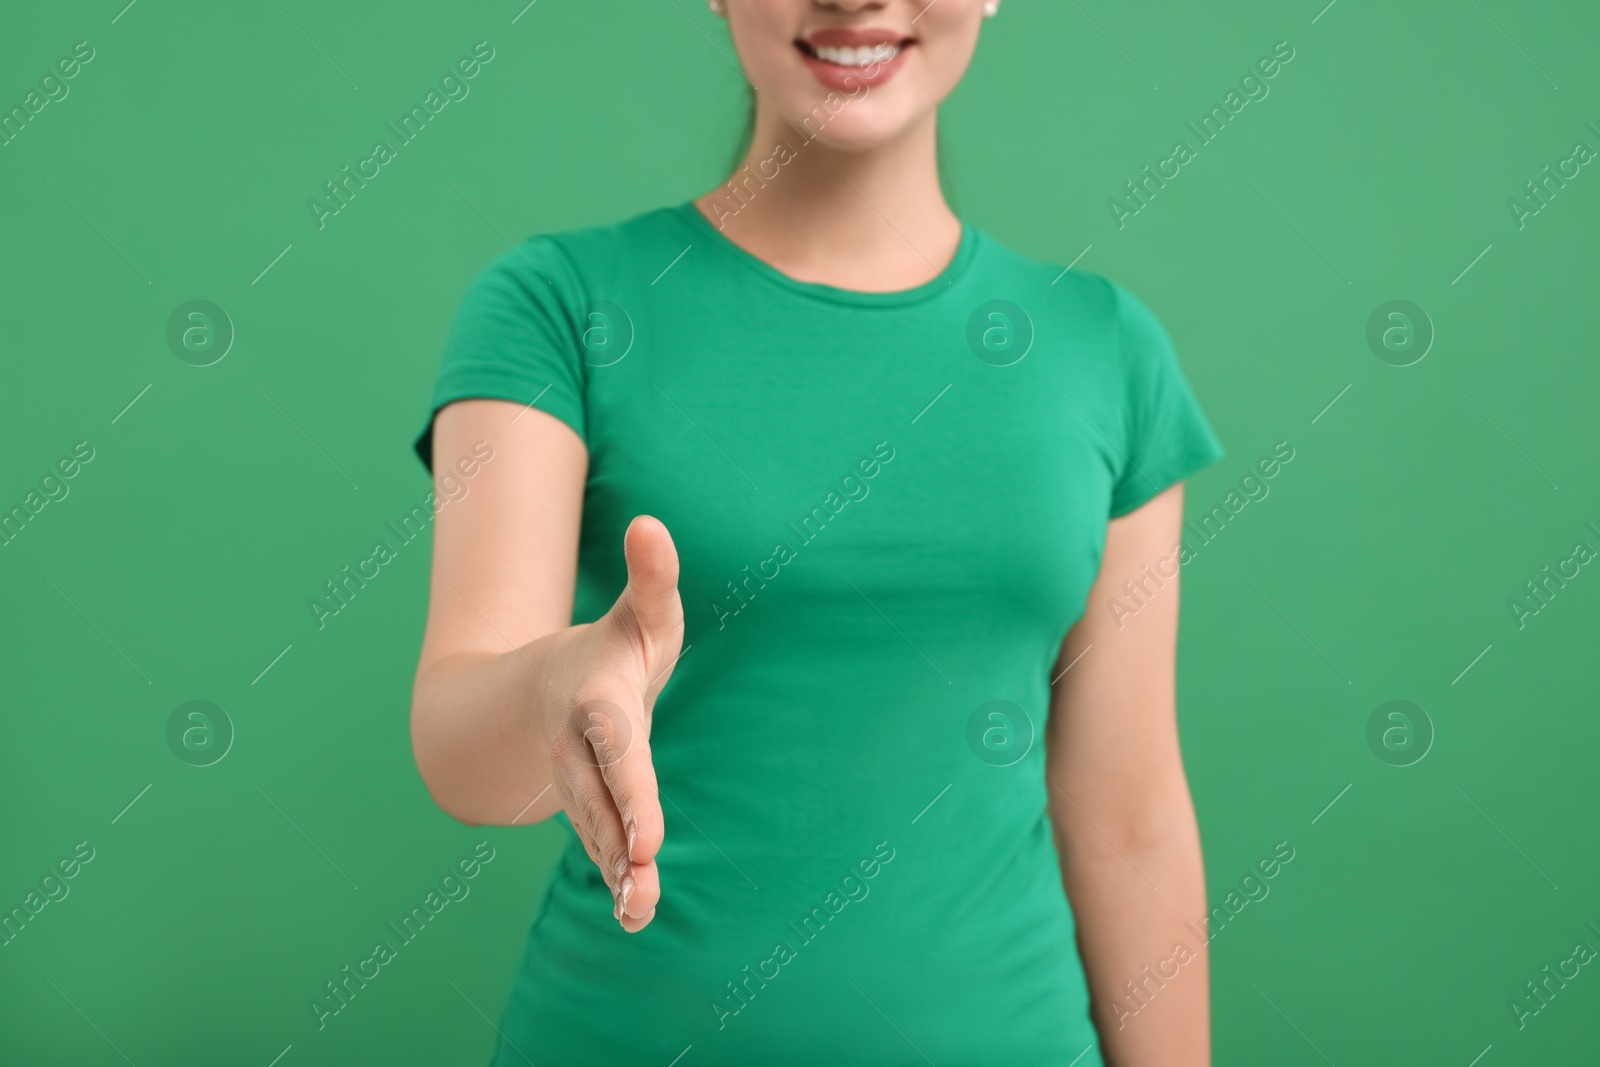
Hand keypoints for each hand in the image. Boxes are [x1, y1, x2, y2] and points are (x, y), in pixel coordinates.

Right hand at [543, 515, 682, 932]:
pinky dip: (617, 882)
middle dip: (618, 837)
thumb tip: (651, 523)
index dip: (630, 788)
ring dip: (616, 874)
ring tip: (637, 913)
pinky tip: (636, 917)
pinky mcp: (590, 810)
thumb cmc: (616, 648)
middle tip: (640, 873)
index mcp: (597, 703)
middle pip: (600, 798)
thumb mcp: (641, 612)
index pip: (616, 747)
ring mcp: (579, 785)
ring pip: (595, 832)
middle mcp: (580, 751)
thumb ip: (652, 576)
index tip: (646, 833)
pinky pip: (600, 847)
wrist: (551, 689)